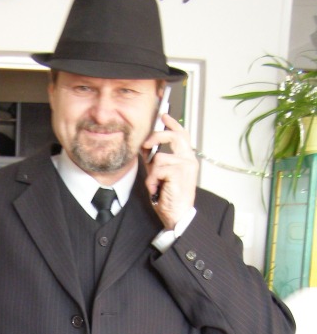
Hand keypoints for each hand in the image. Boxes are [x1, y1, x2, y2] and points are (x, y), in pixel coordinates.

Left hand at [144, 113, 197, 229]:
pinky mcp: (179, 173)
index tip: (164, 116)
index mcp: (186, 160)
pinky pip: (157, 169)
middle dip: (157, 136)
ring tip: (156, 186)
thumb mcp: (161, 177)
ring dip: (152, 174)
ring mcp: (186, 166)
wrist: (177, 217)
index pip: (182, 135)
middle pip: (174, 136)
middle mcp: (189, 160)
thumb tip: (145, 150)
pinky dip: (153, 181)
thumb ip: (156, 163)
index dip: (173, 124)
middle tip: (145, 144)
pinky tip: (157, 190)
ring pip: (159, 157)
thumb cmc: (170, 200)